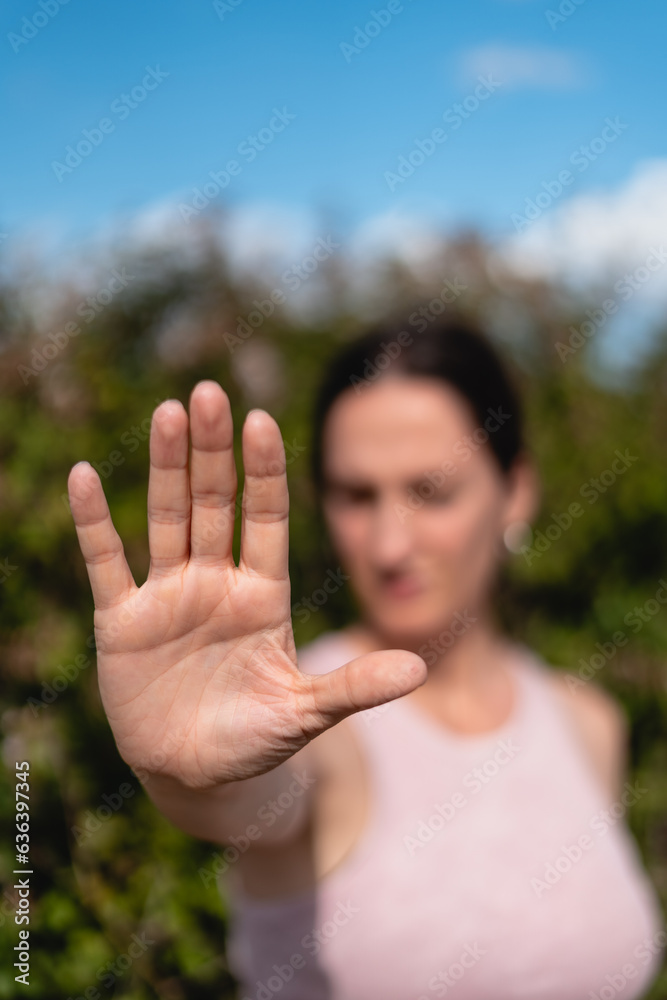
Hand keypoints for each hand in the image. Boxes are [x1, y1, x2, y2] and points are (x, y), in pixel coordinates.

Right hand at [68, 381, 425, 788]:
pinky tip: (84, 475)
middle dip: (211, 451)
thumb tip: (420, 672)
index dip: (262, 471)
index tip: (261, 421)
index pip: (265, 517)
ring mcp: (168, 596)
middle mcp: (216, 582)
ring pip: (166, 518)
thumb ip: (354, 688)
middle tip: (209, 393)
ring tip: (168, 412)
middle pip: (213, 503)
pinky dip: (94, 522)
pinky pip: (106, 562)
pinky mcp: (123, 621)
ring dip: (165, 468)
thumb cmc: (258, 738)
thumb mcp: (306, 712)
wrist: (199, 774)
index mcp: (263, 593)